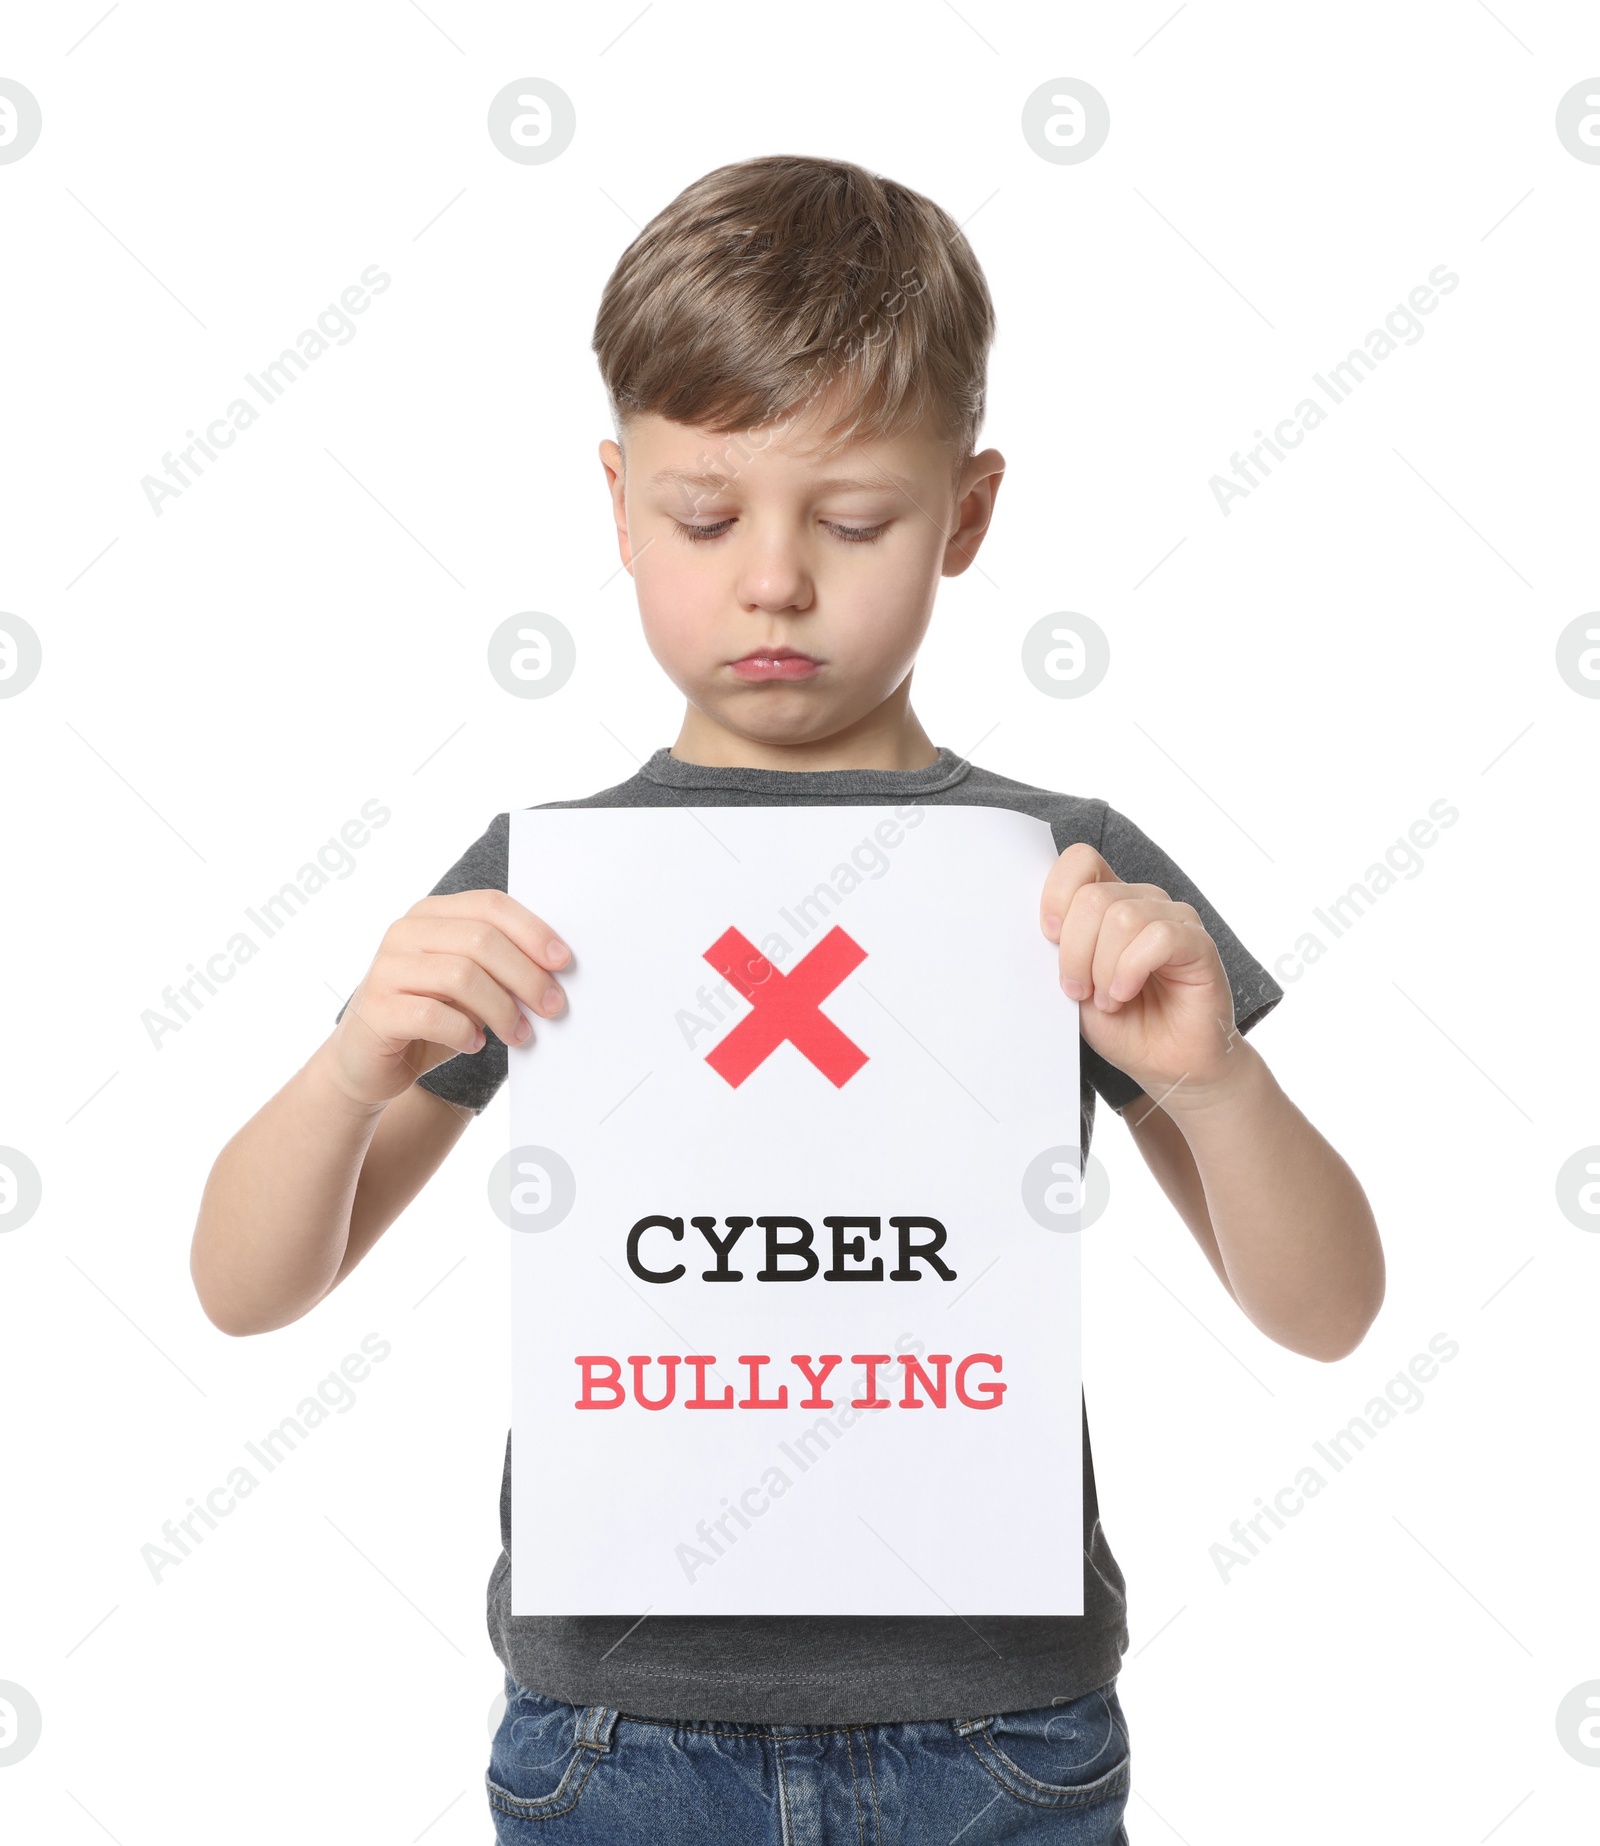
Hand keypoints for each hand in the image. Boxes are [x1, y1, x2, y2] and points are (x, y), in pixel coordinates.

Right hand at [323, 890, 569, 1109]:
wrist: (366, 1062)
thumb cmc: (429, 1018)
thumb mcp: (468, 986)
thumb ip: (500, 968)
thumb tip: (553, 973)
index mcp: (431, 915)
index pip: (490, 906)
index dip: (532, 931)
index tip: (563, 962)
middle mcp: (405, 933)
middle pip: (481, 939)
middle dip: (525, 975)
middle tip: (552, 1006)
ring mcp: (386, 969)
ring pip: (461, 975)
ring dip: (501, 1009)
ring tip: (519, 1033)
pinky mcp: (376, 1010)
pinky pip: (432, 1015)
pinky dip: (463, 1031)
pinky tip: (475, 1043)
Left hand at [1040, 843, 1239, 1107]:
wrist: (1165, 1065)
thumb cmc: (1122, 1024)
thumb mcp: (1074, 985)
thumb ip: (1059, 950)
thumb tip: (1037, 926)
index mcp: (1110, 902)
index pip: (1081, 860)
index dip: (1056, 894)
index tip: (1048, 938)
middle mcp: (1143, 901)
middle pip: (1093, 896)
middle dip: (1075, 951)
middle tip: (1079, 990)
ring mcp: (1175, 919)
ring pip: (1123, 916)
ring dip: (1103, 968)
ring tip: (1108, 999)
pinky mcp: (1198, 944)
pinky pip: (1159, 936)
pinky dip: (1131, 969)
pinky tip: (1125, 993)